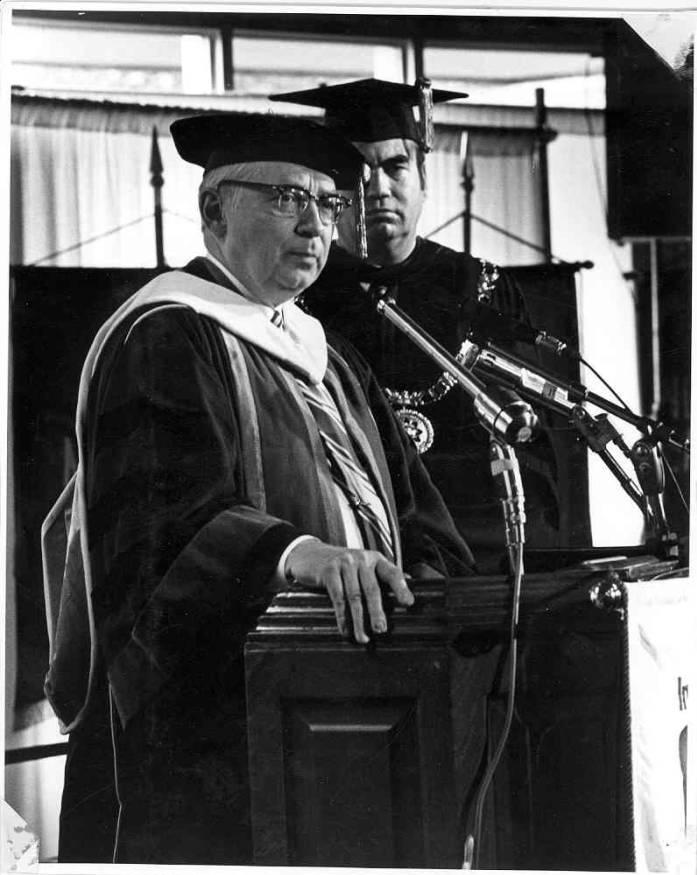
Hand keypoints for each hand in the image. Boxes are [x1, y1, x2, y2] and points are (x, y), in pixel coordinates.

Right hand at [285, 541, 413, 643]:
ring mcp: (344, 563)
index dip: (401, 588)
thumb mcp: (363, 565)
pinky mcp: (328, 571)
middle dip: (377, 611)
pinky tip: (345, 629)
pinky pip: (337, 598)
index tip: (408, 603)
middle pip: (372, 588)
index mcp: (375, 559)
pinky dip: (342, 617)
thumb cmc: (342, 565)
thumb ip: (382, 575)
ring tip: (362, 637)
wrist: (309, 554)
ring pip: (354, 596)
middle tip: (381, 629)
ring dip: (359, 620)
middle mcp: (361, 559)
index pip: (392, 572)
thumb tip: (409, 585)